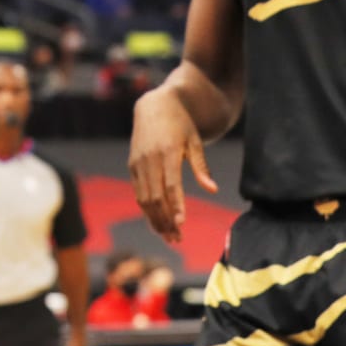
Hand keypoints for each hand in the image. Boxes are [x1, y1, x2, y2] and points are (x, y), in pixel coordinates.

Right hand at [128, 89, 217, 243]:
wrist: (155, 106)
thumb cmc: (181, 125)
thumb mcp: (195, 142)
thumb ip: (201, 167)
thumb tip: (213, 189)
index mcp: (167, 151)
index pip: (171, 185)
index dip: (176, 206)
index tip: (182, 224)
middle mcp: (149, 158)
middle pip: (155, 197)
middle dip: (165, 220)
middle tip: (177, 239)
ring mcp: (138, 162)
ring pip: (144, 198)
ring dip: (155, 219)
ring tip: (168, 235)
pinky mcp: (132, 165)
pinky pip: (138, 192)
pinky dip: (146, 209)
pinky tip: (157, 221)